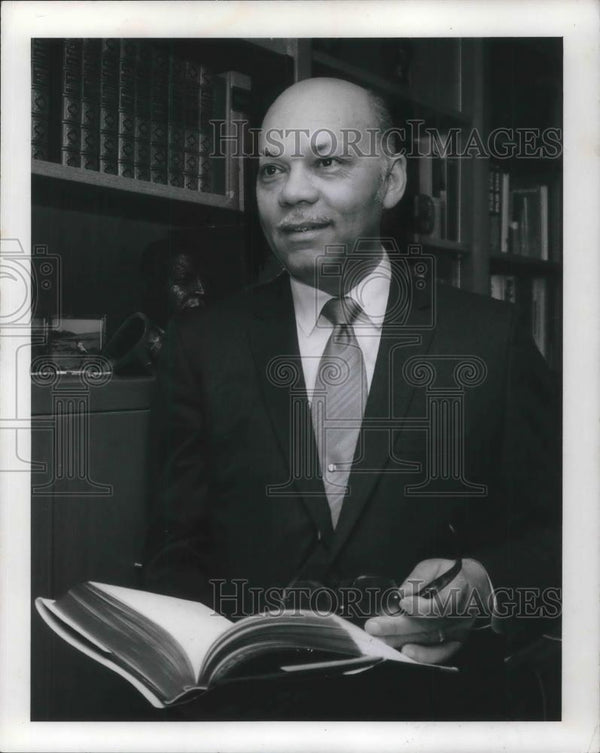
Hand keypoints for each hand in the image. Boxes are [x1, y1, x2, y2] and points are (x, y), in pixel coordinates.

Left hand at [363, 558, 491, 664]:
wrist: (476, 585)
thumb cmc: (451, 573)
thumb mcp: (434, 566)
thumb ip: (418, 578)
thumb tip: (401, 594)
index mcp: (459, 590)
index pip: (441, 605)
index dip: (421, 607)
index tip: (402, 603)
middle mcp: (461, 614)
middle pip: (428, 625)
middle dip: (398, 627)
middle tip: (374, 626)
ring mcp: (459, 630)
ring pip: (429, 639)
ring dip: (403, 640)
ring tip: (380, 639)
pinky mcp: (457, 641)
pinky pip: (441, 653)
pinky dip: (424, 655)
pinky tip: (405, 652)